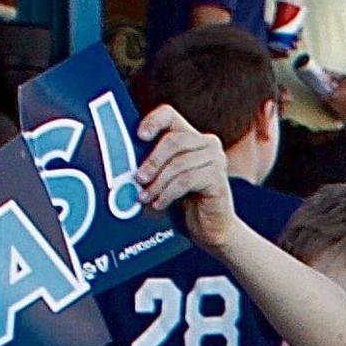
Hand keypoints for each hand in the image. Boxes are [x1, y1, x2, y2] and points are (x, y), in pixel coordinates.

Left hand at [136, 105, 240, 249]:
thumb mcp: (167, 178)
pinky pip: (186, 180)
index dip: (153, 122)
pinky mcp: (218, 178)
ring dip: (158, 183)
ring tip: (146, 197)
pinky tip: (159, 203)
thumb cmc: (187, 203)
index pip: (169, 115)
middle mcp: (207, 143)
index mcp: (192, 137)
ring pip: (178, 163)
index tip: (139, 136)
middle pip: (173, 141)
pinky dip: (168, 193)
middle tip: (138, 178)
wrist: (211, 230)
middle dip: (152, 161)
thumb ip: (155, 164)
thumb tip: (126, 160)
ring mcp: (216, 159)